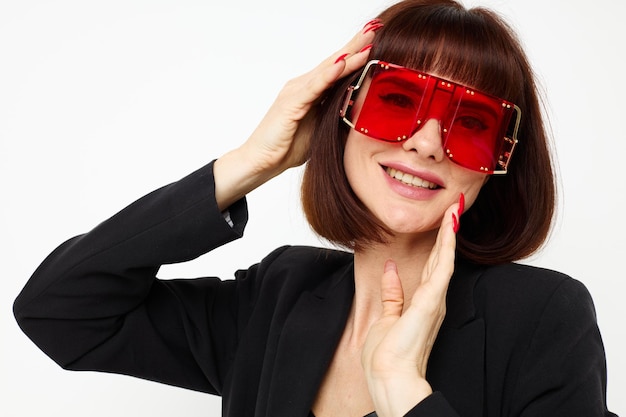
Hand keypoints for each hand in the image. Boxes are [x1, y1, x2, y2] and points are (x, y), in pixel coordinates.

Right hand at [214, 23, 377, 209]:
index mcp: (310, 92)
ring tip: (367, 39)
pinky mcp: (291, 104)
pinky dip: (328, 75)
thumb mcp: (320, 130)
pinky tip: (343, 63)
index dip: (356, 54)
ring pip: (327, 70)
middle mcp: (302, 86)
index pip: (337, 69)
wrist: (260, 161)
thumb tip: (359, 111)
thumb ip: (335, 116)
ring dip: (349, 54)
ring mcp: (295, 93)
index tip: (377, 41)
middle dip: (356, 45)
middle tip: (376, 26)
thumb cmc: (287, 147)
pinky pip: (313, 88)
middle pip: (334, 62)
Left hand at [361, 203, 459, 416]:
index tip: (442, 222)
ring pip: (444, 258)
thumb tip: (391, 270)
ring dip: (449, 233)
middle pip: (441, 259)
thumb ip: (392, 293)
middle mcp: (433, 299)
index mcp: (423, 303)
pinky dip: (447, 246)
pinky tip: (449, 227)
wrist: (389, 376)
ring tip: (454, 210)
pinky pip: (442, 267)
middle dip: (447, 232)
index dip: (438, 244)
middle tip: (453, 208)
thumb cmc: (388, 355)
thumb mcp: (387, 317)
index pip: (432, 266)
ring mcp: (434, 299)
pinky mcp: (430, 301)